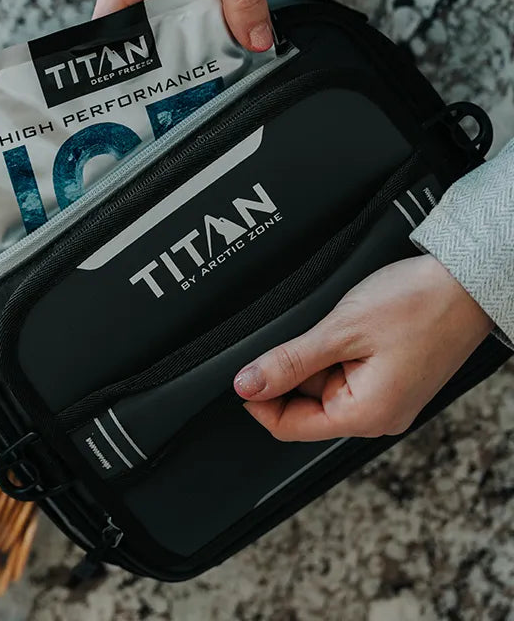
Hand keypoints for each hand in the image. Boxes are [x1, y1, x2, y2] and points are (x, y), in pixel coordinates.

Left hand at [233, 255, 493, 440]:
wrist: (467, 282)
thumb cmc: (419, 304)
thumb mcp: (341, 331)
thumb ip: (289, 362)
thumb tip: (246, 384)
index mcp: (366, 415)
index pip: (290, 428)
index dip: (259, 402)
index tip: (242, 375)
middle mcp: (378, 417)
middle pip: (304, 409)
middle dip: (290, 374)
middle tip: (301, 336)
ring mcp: (385, 400)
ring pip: (322, 389)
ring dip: (313, 361)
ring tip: (334, 329)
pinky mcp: (389, 382)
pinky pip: (344, 377)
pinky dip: (332, 355)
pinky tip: (344, 332)